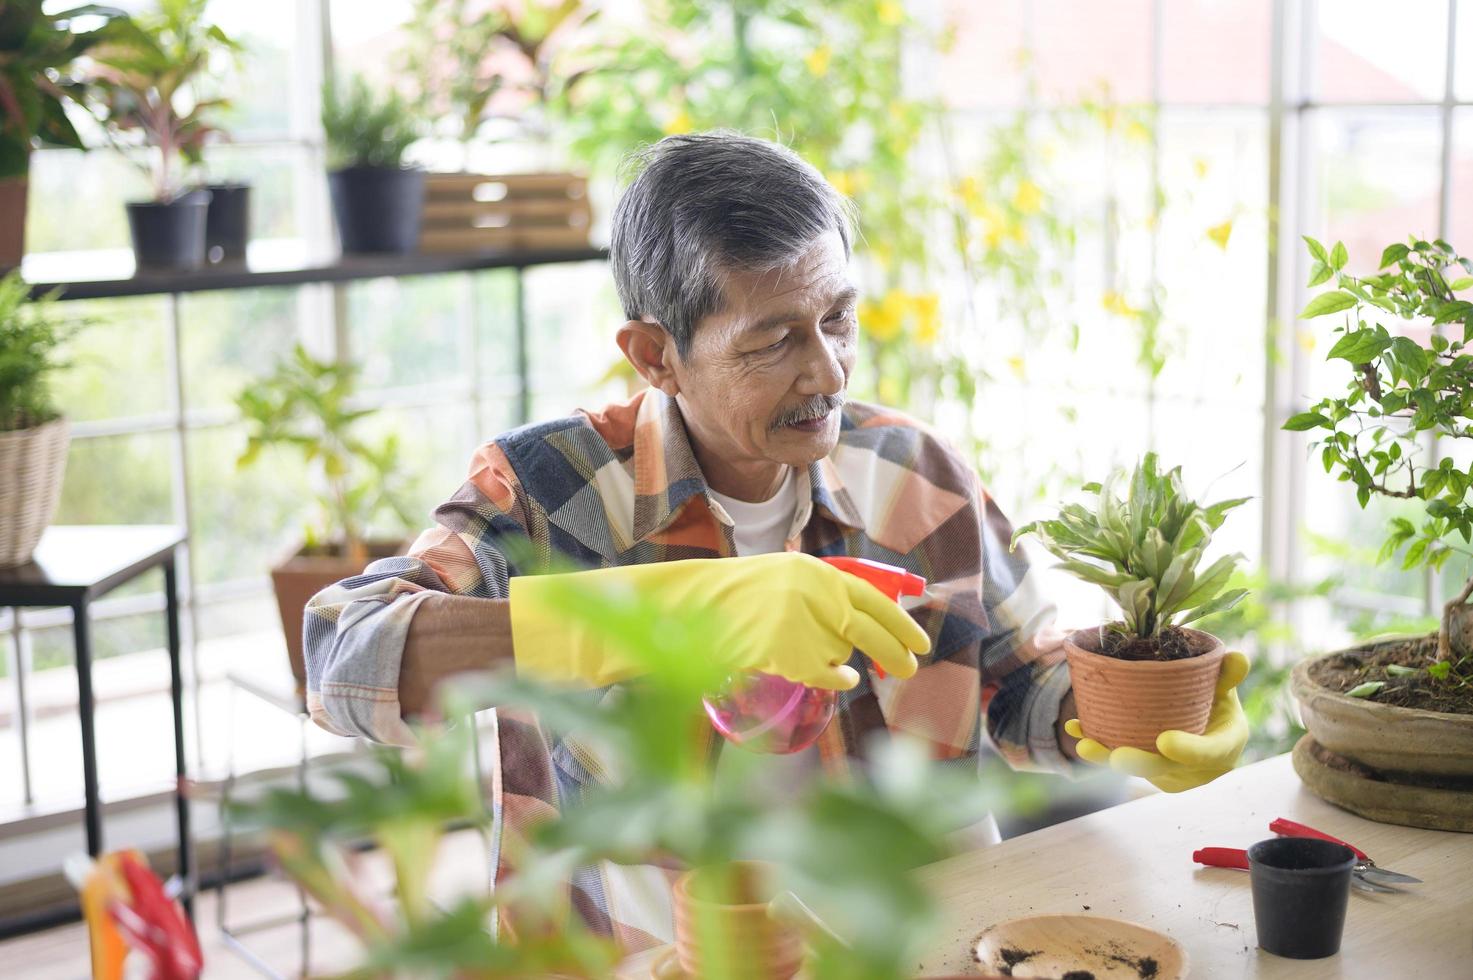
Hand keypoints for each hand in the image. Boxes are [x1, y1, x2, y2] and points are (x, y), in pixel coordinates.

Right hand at [509, 553, 931, 689]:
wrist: (677, 609)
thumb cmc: (723, 599)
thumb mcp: (774, 584)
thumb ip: (813, 595)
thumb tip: (863, 619)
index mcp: (808, 569)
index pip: (869, 590)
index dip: (898, 612)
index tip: (920, 630)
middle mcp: (809, 589)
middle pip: (871, 622)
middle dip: (898, 644)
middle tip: (914, 664)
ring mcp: (798, 621)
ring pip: (844, 649)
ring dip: (847, 659)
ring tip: (849, 666)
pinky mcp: (785, 650)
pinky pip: (825, 672)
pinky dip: (833, 678)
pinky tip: (836, 679)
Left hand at [1063, 650, 1250, 792]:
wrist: (1205, 722)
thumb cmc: (1215, 699)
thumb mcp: (1224, 686)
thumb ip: (1227, 674)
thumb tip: (1237, 658)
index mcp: (1225, 745)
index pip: (1210, 752)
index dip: (1189, 750)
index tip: (1165, 741)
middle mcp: (1198, 768)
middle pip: (1166, 769)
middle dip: (1138, 763)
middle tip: (1116, 755)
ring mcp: (1170, 774)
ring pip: (1137, 768)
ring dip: (1107, 757)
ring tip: (1085, 744)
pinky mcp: (1148, 771)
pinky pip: (1120, 760)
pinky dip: (1097, 746)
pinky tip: (1076, 729)